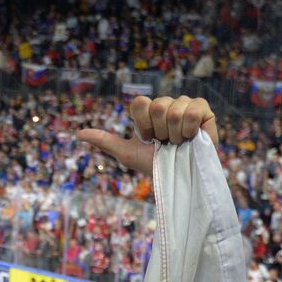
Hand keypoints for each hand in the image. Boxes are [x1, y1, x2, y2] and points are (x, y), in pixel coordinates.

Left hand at [77, 95, 217, 174]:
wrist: (179, 179)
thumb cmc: (154, 165)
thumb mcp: (127, 154)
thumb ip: (105, 141)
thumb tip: (78, 134)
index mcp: (149, 110)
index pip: (139, 103)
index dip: (142, 124)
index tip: (147, 139)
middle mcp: (166, 103)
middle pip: (157, 106)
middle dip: (159, 131)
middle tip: (165, 143)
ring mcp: (185, 104)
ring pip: (174, 110)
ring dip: (175, 135)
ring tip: (179, 143)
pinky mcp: (203, 109)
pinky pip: (193, 110)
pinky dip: (190, 130)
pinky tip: (192, 138)